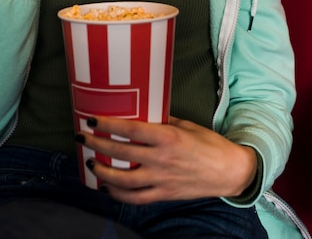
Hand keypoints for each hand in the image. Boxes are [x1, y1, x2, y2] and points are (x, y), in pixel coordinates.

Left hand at [78, 115, 257, 204]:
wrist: (229, 171)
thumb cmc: (208, 144)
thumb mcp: (184, 125)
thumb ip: (161, 120)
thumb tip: (140, 113)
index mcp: (167, 137)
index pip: (130, 130)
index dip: (107, 125)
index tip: (91, 119)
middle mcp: (161, 159)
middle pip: (121, 153)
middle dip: (97, 145)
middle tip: (81, 137)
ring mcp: (161, 179)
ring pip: (123, 180)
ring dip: (102, 172)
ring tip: (90, 162)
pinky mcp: (164, 194)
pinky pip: (135, 198)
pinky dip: (117, 194)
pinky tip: (106, 187)